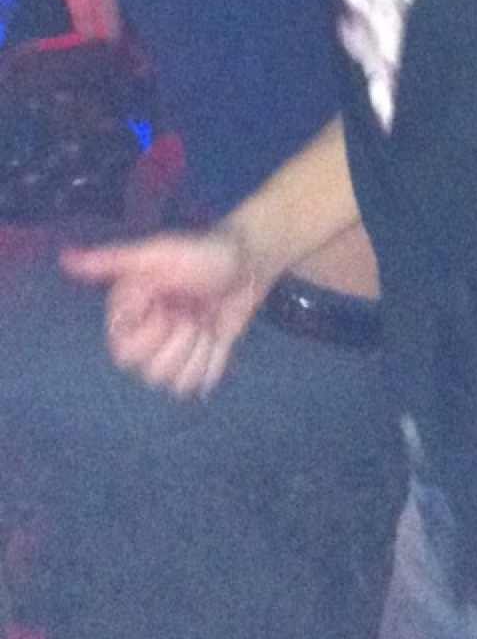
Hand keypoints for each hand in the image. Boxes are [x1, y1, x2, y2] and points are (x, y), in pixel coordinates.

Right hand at [60, 227, 264, 395]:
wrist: (250, 262)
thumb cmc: (203, 252)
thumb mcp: (158, 252)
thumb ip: (112, 261)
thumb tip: (65, 258)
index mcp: (128, 313)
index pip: (123, 351)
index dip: (151, 330)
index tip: (166, 302)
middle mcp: (145, 336)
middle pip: (147, 373)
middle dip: (177, 342)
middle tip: (190, 314)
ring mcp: (172, 352)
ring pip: (172, 383)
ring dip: (197, 350)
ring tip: (205, 323)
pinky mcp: (198, 362)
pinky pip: (196, 386)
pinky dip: (212, 361)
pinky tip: (216, 337)